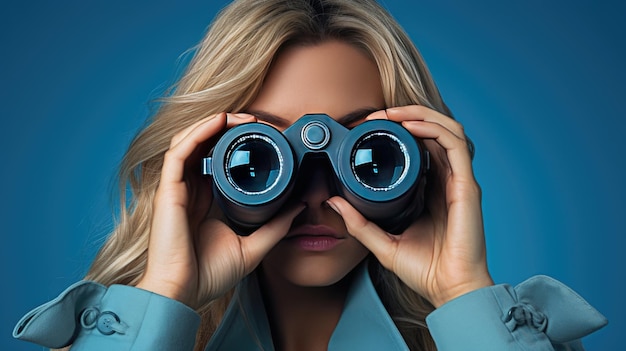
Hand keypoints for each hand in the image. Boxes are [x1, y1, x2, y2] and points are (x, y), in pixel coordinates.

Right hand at [137, 112, 302, 308]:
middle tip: (256, 121)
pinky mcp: (168, 190)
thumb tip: (298, 207)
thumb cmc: (209, 275)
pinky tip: (219, 122)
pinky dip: (198, 133)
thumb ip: (275, 227)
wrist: (183, 294)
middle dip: (228, 127)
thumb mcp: (252, 247)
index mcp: (206, 199)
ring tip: (241, 118)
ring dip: (215, 124)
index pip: (216, 159)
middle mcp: (190, 189)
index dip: (236, 142)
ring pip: (190, 140)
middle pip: (204, 144)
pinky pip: (179, 152)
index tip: (263, 135)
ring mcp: (177, 188)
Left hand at [326, 105, 492, 307]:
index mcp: (431, 190)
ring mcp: (459, 181)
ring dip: (419, 115)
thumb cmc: (423, 269)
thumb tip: (332, 201)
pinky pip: (455, 145)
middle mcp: (446, 180)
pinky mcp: (467, 186)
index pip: (420, 147)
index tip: (371, 128)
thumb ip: (358, 222)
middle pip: (433, 132)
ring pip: (446, 130)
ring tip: (393, 114)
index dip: (399, 131)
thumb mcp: (382, 241)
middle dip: (406, 116)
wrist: (448, 289)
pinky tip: (412, 127)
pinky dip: (434, 130)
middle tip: (378, 115)